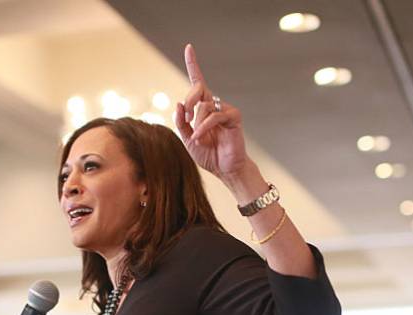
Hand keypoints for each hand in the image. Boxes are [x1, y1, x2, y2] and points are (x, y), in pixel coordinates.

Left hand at [175, 43, 247, 182]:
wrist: (225, 169)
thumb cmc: (208, 154)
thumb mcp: (187, 138)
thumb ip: (181, 122)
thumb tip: (178, 103)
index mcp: (203, 108)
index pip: (197, 82)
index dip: (193, 64)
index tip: (189, 47)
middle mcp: (214, 105)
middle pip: (199, 88)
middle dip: (189, 101)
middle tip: (186, 116)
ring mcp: (225, 110)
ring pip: (204, 106)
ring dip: (197, 123)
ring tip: (198, 138)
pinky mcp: (233, 117)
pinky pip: (214, 116)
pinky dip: (204, 127)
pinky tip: (200, 137)